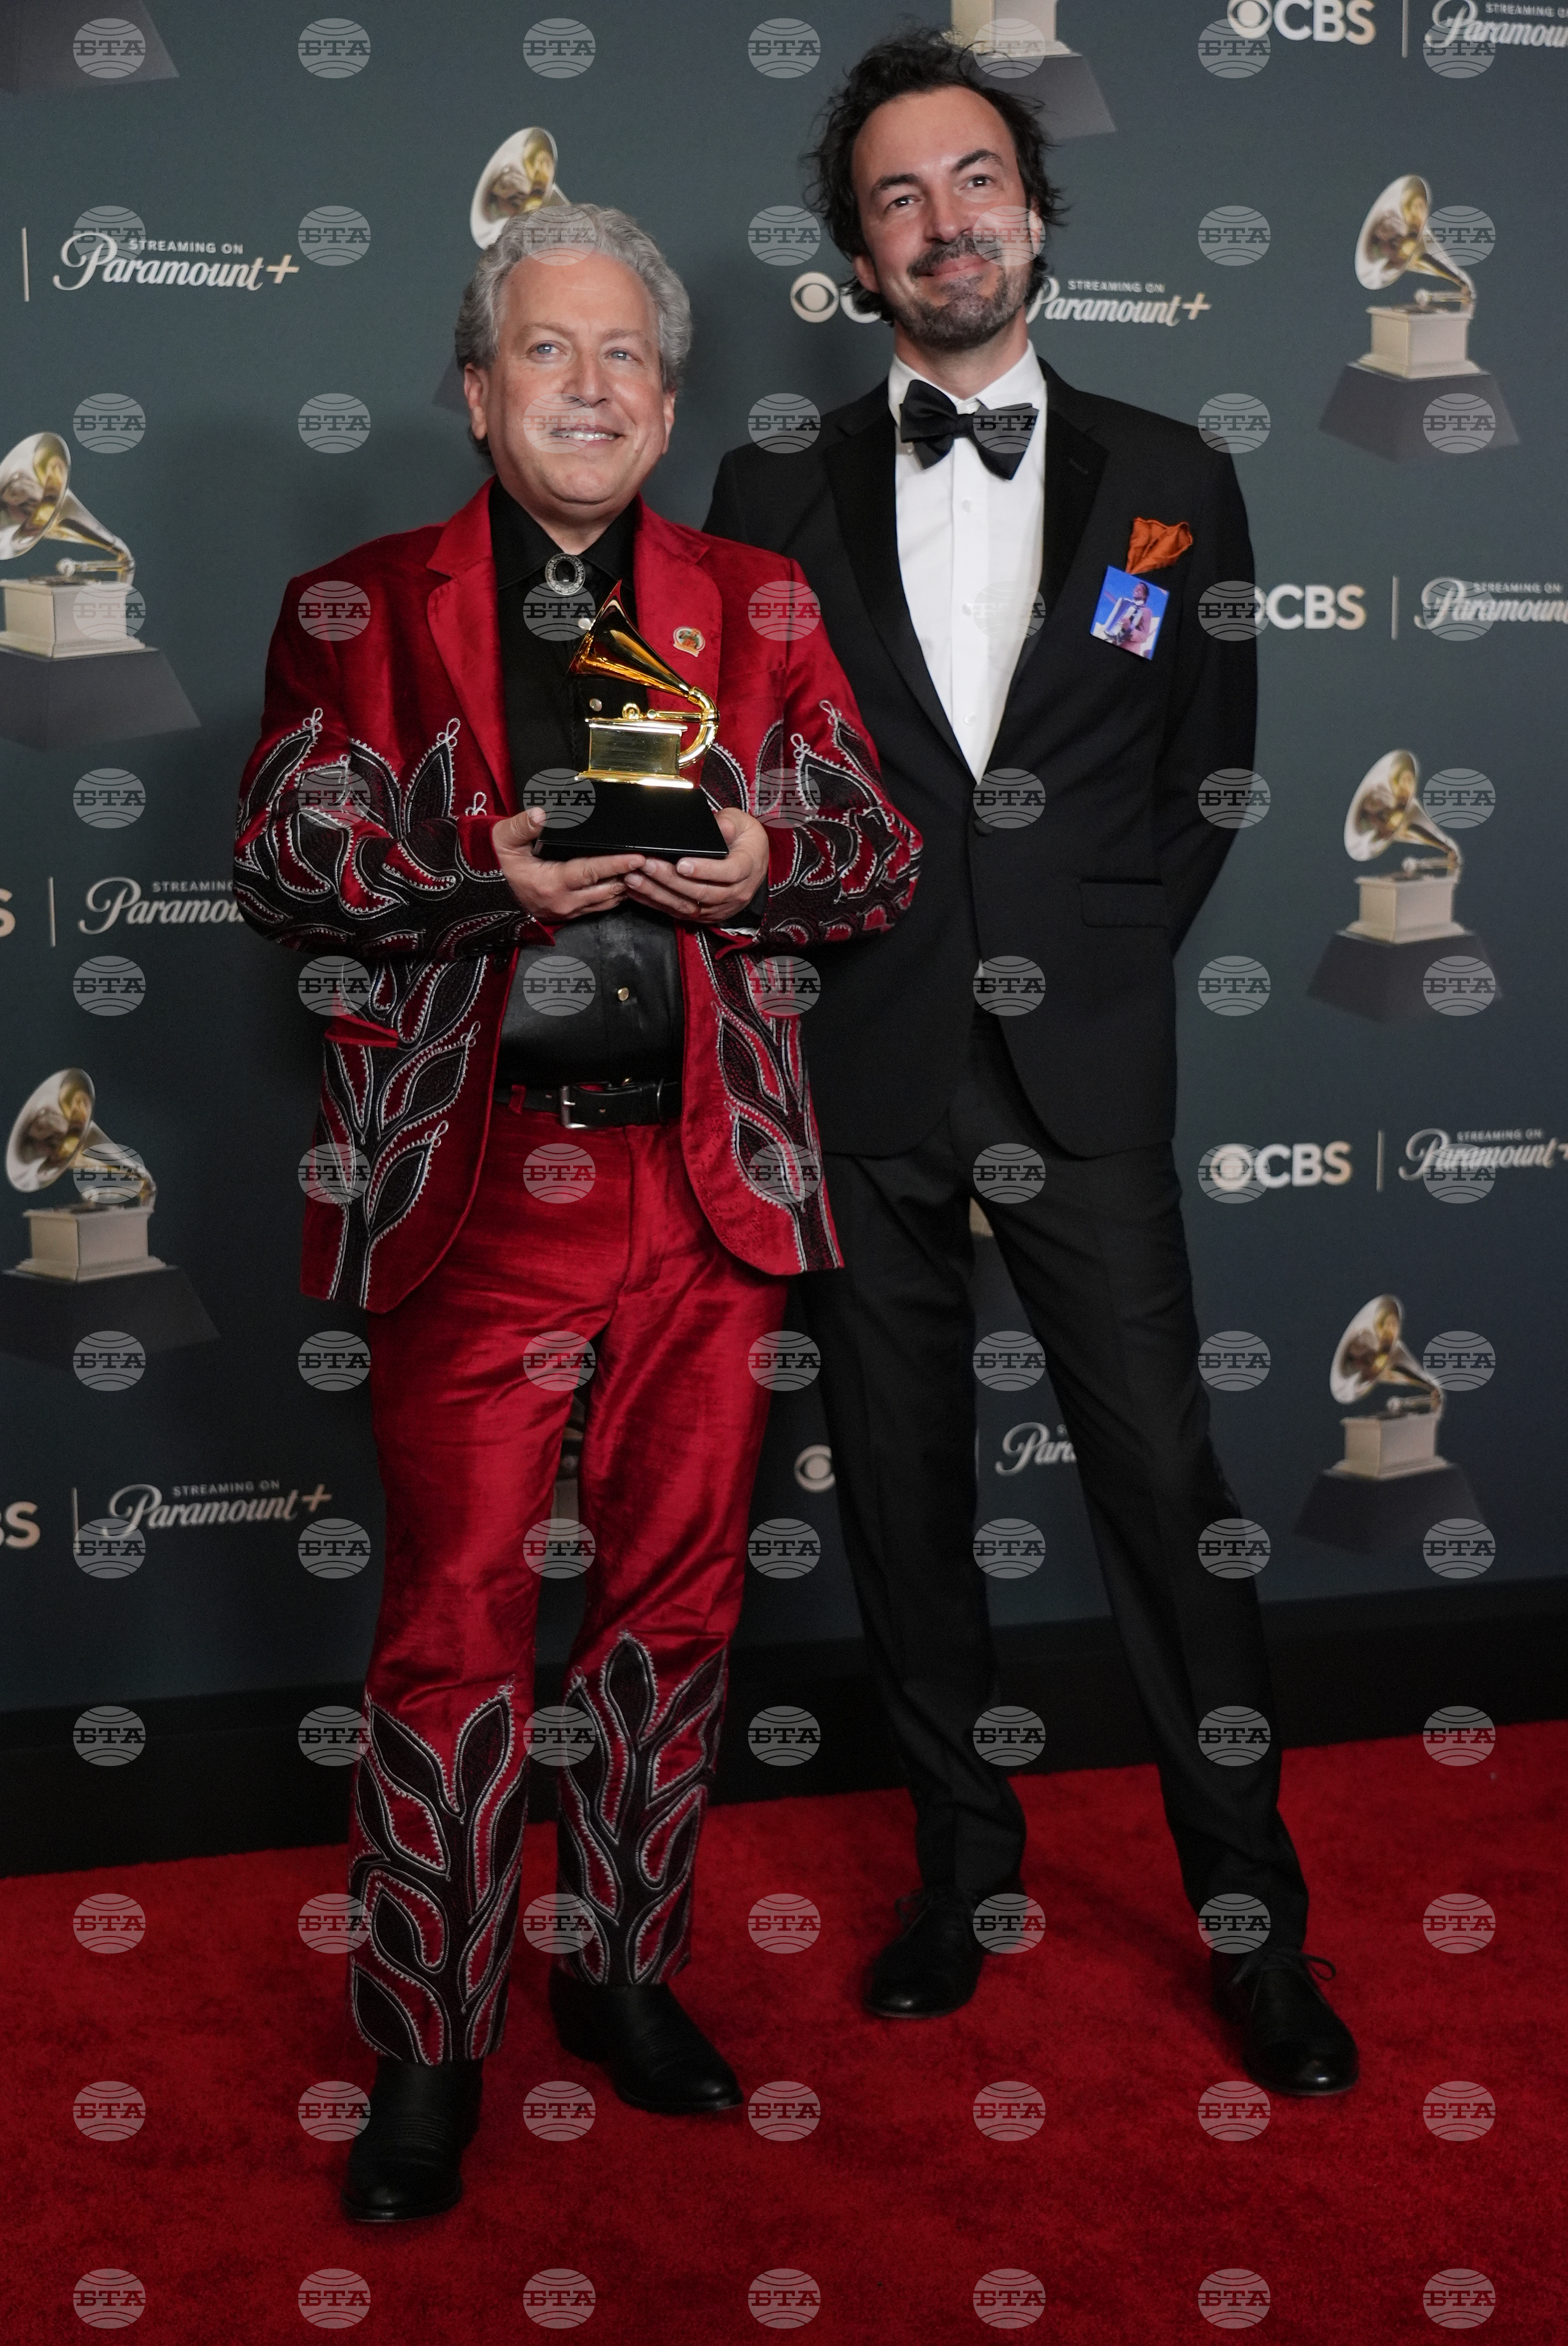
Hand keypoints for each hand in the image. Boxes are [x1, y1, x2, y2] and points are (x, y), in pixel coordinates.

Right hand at [492, 806, 643, 922]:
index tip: (638, 857)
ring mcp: (567, 912)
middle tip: (652, 863)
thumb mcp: (503, 840)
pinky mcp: (567, 916)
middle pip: (608, 890)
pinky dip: (615, 897)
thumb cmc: (496, 865)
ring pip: (607, 903)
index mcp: (552, 883)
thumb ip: (522, 825)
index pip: (592, 872)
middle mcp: (564, 902)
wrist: (483, 895)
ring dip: (626, 889)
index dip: (617, 864)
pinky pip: (598, 909)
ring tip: (645, 874)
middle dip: (631, 878)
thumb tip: (541, 814)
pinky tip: (626, 885)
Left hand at [624, 805, 769, 925]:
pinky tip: (638, 892)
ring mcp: (720, 907)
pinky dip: (657, 903)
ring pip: (688, 906)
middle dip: (671, 879)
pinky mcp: (705, 914)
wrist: (754, 865)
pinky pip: (679, 912)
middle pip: (702, 892)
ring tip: (635, 879)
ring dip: (659, 893)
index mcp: (747, 869)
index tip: (681, 864)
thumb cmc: (746, 841)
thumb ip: (730, 823)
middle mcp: (736, 893)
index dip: (704, 870)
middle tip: (648, 865)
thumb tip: (719, 826)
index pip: (728, 873)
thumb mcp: (743, 824)